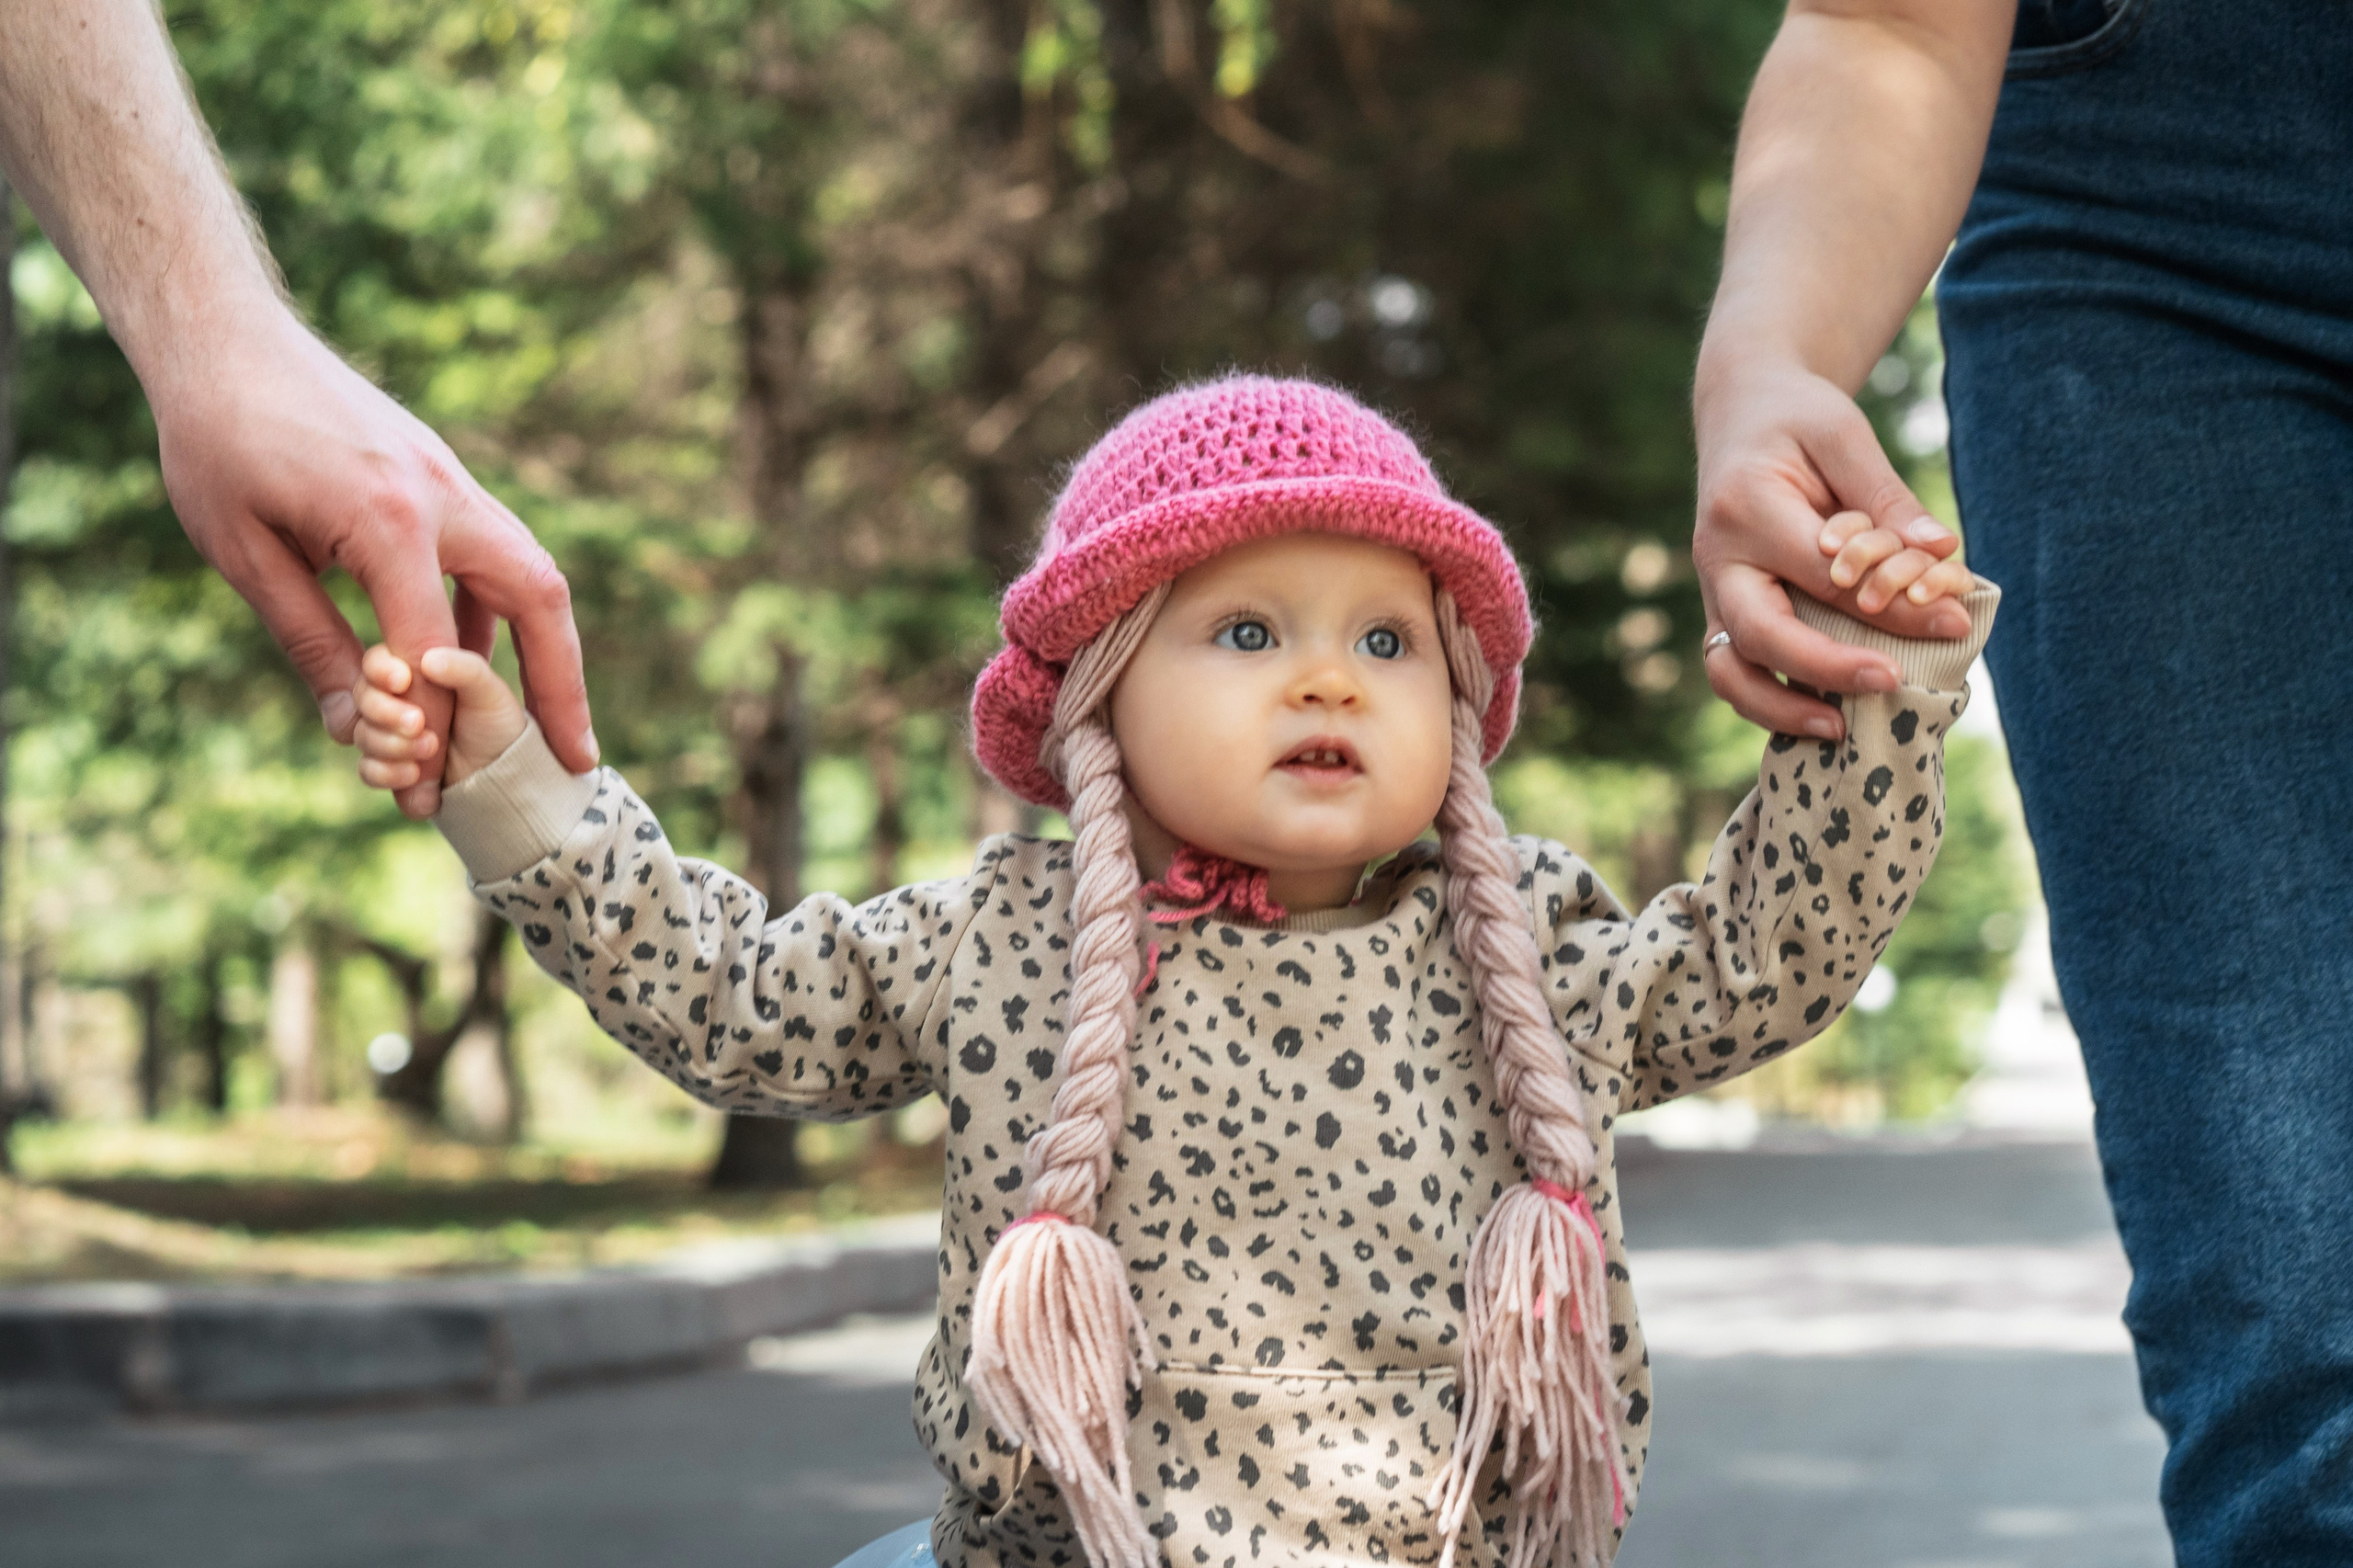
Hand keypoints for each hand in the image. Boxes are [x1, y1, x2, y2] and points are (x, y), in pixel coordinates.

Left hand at [148, 300, 594, 817]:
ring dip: (547, 650)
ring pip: (531, 573)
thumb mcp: (244, 553)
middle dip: (564, 684)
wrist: (223, 335)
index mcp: (388, 517)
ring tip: (547, 722)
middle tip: (578, 758)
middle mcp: (442, 495)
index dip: (430, 726)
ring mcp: (451, 479)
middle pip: (539, 598)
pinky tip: (469, 661)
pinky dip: (493, 614)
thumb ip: (311, 641)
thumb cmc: (216, 441)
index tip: (423, 787)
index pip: (431, 649)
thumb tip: (356, 729)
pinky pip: (491, 553)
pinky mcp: (441, 475)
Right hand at [353, 645, 528, 794]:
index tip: (403, 681)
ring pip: (363, 735)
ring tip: (431, 748)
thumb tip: (429, 660)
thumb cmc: (495, 721)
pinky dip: (386, 772)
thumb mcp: (489, 691)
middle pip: (363, 698)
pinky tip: (414, 774)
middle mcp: (392, 701)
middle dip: (386, 712)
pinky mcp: (389, 767)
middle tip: (418, 723)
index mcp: (412, 672)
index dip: (380, 670)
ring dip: (392, 744)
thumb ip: (465, 669)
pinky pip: (367, 770)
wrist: (502, 771)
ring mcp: (387, 735)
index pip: (376, 662)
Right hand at [1693, 361, 1973, 740]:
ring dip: (1779, 706)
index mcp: (1746, 508)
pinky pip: (1735, 670)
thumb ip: (1887, 498)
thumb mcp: (1845, 436)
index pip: (1824, 573)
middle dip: (1826, 667)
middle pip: (1762, 633)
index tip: (1953, 622)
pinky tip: (1821, 716)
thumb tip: (1943, 553)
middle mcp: (1717, 558)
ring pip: (1730, 669)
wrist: (1739, 414)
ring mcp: (1712, 592)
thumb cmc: (1797, 420)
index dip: (1890, 605)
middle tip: (1891, 685)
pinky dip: (1770, 700)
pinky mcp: (1721, 612)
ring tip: (1839, 731)